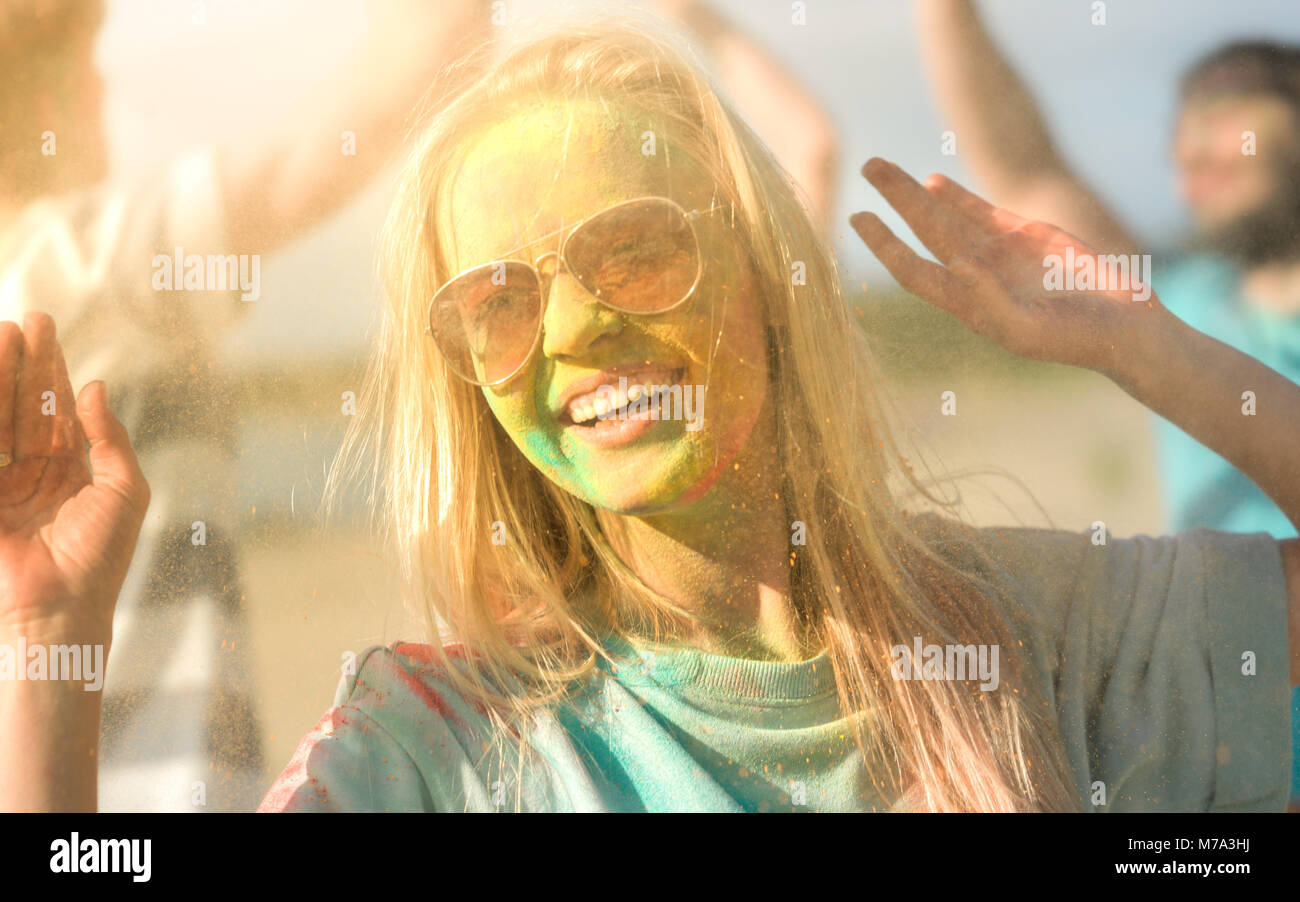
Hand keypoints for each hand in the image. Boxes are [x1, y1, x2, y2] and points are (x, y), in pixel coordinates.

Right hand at [0, 312, 148, 641]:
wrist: (61, 609)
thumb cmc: (101, 557)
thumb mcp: (123, 492)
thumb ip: (111, 439)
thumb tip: (97, 387)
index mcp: (71, 470)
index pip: (57, 409)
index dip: (51, 371)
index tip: (44, 331)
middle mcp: (35, 471)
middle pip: (26, 405)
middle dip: (25, 363)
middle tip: (25, 319)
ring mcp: (4, 482)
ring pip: (1, 418)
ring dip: (1, 377)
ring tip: (4, 334)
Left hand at [850, 157, 1161, 373]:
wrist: (1121, 328)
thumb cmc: (1072, 338)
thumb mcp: (1025, 329)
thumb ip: (989, 300)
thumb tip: (956, 265)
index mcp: (965, 303)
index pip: (912, 269)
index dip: (884, 244)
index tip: (857, 218)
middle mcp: (973, 276)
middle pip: (923, 231)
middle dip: (893, 200)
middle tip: (867, 166)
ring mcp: (997, 254)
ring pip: (947, 216)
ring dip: (915, 192)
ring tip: (882, 166)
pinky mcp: (1025, 236)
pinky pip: (981, 211)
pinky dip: (957, 197)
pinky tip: (930, 181)